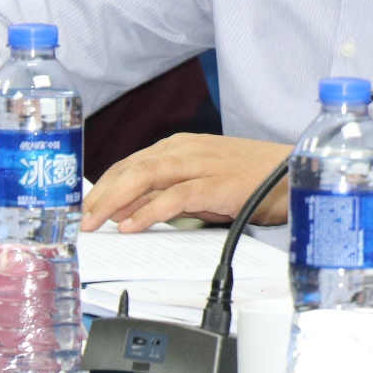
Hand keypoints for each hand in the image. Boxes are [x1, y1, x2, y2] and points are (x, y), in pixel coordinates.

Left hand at [82, 133, 292, 231]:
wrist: (293, 174)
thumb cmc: (249, 181)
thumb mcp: (199, 187)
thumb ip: (165, 196)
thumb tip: (127, 214)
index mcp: (178, 147)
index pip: (128, 164)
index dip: (101, 187)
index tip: (81, 209)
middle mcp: (186, 149)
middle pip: (131, 168)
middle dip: (100, 195)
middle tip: (79, 220)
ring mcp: (202, 163)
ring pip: (147, 176)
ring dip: (116, 200)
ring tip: (95, 222)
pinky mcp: (218, 183)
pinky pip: (177, 195)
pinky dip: (151, 210)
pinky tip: (132, 225)